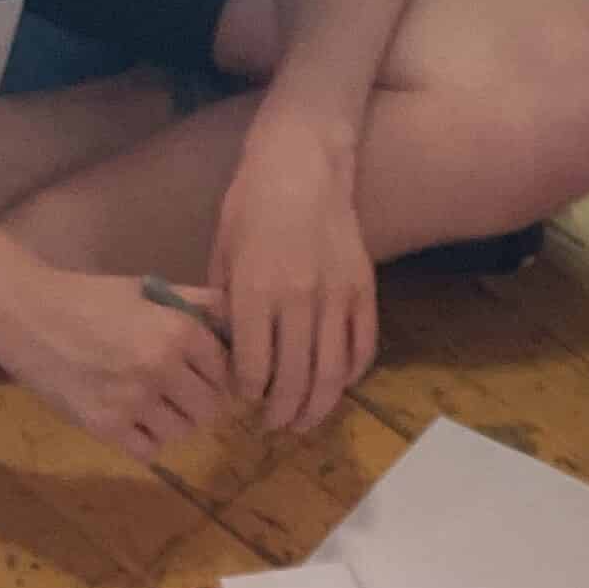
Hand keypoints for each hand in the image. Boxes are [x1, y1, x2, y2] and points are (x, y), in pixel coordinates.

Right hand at [0, 265, 236, 460]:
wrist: (25, 314)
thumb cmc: (88, 297)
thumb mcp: (146, 290)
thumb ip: (195, 304)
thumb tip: (237, 323)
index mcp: (178, 331)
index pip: (227, 373)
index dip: (218, 376)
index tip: (203, 376)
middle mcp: (162, 368)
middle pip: (210, 409)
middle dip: (198, 403)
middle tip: (178, 394)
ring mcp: (133, 400)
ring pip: (181, 433)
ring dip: (172, 422)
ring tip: (151, 405)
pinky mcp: (105, 426)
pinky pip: (149, 450)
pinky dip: (146, 440)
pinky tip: (131, 420)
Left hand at [209, 123, 377, 433]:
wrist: (304, 162)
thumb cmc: (251, 202)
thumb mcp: (223, 252)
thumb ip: (226, 305)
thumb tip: (228, 353)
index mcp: (256, 291)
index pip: (254, 368)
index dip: (248, 394)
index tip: (243, 400)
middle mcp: (299, 300)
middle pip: (295, 380)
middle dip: (281, 412)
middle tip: (273, 425)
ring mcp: (337, 296)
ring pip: (332, 374)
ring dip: (318, 407)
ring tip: (304, 421)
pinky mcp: (365, 289)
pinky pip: (362, 347)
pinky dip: (351, 375)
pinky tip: (337, 385)